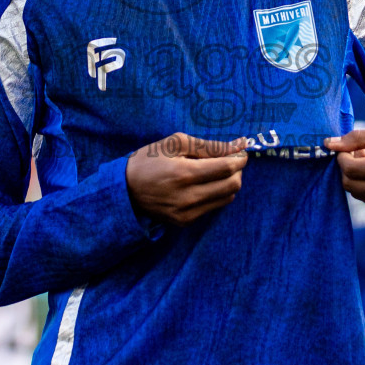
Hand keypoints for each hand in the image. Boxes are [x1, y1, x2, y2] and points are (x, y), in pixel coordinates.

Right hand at [125, 133, 247, 224]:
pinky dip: (216, 193)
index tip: (240, 150)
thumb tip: (238, 145)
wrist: (124, 190)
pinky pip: (213, 206)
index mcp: (184, 173)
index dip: (240, 157)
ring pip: (227, 197)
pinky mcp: (185, 221)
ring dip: (228, 182)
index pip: (227, 167)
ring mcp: (187, 212)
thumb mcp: (175, 143)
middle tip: (229, 160)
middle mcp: (188, 197)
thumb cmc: (149, 160)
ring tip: (215, 171)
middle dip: (237, 170)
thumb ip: (209, 145)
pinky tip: (203, 184)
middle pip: (233, 185)